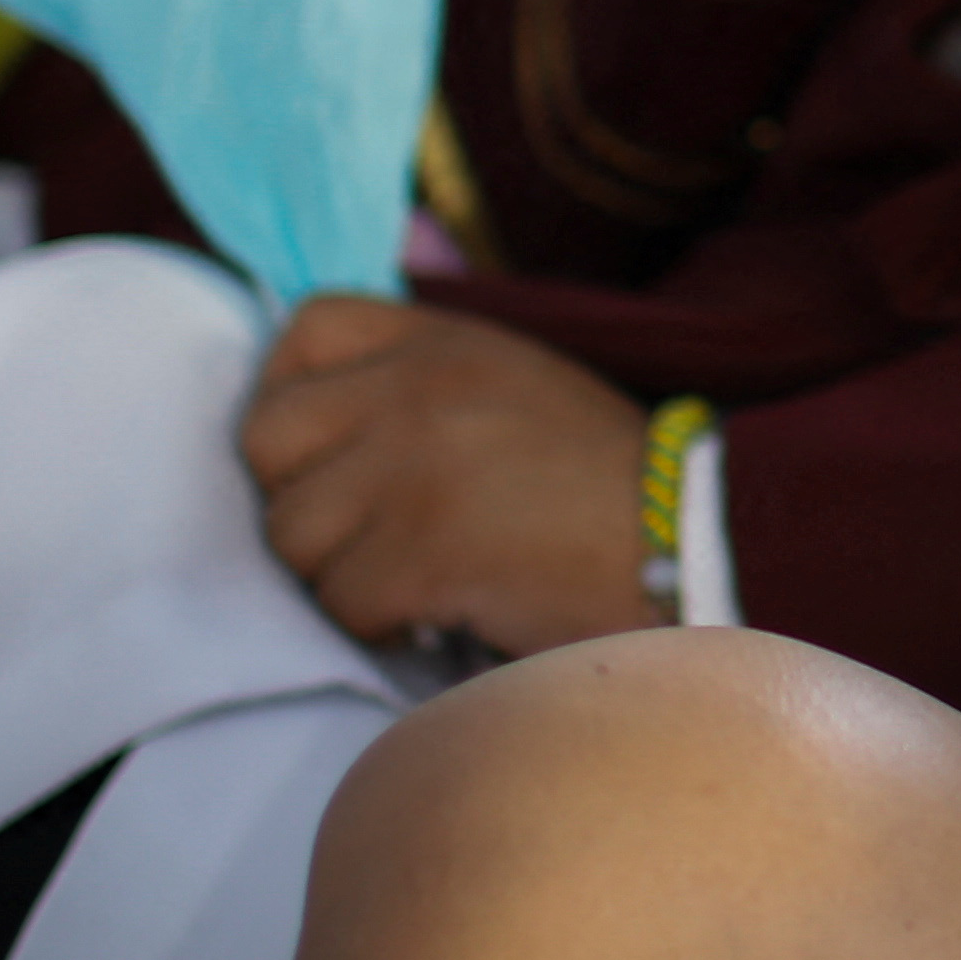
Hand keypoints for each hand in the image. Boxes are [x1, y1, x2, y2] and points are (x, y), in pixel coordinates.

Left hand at [233, 294, 656, 655]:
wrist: (692, 542)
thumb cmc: (607, 480)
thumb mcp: (512, 384)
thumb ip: (420, 383)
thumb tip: (320, 435)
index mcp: (442, 339)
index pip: (303, 333)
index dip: (294, 401)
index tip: (331, 458)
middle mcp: (415, 389)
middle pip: (268, 442)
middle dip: (303, 501)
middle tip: (365, 536)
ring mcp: (413, 468)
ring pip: (293, 535)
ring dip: (341, 574)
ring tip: (411, 582)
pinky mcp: (423, 551)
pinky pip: (342, 601)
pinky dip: (381, 626)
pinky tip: (437, 617)